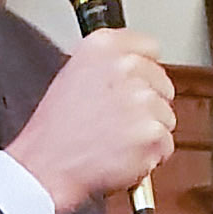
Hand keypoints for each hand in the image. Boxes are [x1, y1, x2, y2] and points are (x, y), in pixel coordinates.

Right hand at [6, 27, 175, 213]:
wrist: (46, 166)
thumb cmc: (55, 130)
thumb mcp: (73, 75)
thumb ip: (108, 65)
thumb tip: (135, 67)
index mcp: (102, 46)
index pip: (149, 48)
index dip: (143, 72)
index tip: (133, 86)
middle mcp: (124, 67)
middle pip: (162, 84)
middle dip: (147, 106)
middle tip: (117, 122)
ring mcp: (140, 99)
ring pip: (166, 117)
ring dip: (148, 133)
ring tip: (115, 140)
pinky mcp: (151, 131)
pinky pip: (165, 145)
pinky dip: (149, 157)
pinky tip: (122, 155)